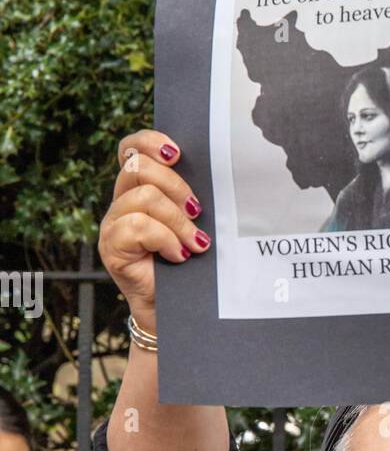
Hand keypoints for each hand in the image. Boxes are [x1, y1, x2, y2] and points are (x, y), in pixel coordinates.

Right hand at [98, 129, 210, 321]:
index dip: (150, 142)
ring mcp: (112, 224)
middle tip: (197, 211)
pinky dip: (165, 240)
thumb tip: (217, 174)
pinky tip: (179, 256)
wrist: (176, 309)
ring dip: (177, 222)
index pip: (132, 148)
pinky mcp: (111, 248)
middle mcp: (120, 202)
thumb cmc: (189, 265)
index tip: (178, 154)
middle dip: (176, 186)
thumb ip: (191, 198)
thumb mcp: (193, 223)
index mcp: (139, 188)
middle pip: (138, 167)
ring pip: (143, 198)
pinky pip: (138, 227)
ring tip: (195, 244)